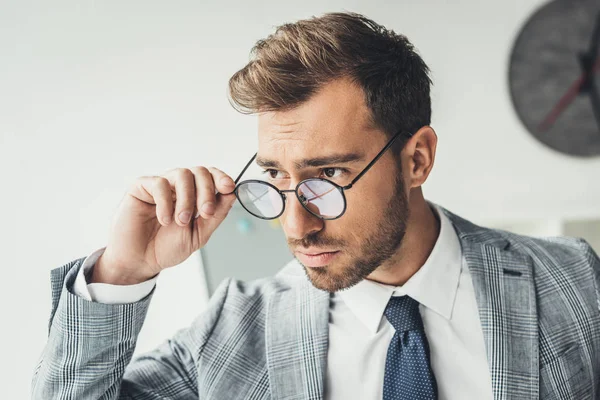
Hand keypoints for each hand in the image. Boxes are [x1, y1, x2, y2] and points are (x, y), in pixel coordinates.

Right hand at [92, 167, 236, 283]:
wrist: (140, 262)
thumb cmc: (166, 248)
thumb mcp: (199, 234)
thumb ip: (216, 214)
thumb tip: (233, 194)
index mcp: (194, 196)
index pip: (210, 177)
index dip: (221, 178)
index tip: (228, 188)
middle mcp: (178, 188)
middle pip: (199, 171)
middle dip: (207, 191)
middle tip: (205, 213)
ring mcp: (160, 186)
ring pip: (182, 174)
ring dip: (187, 199)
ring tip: (181, 221)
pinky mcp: (141, 188)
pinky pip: (159, 183)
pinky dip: (165, 202)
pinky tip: (164, 219)